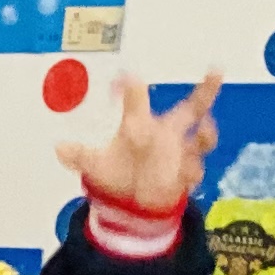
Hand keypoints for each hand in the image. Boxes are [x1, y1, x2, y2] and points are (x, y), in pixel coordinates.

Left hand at [58, 70, 219, 214]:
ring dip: (204, 135)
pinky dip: (191, 172)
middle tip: (216, 70)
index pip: (140, 102)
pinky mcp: (187, 177)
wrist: (134, 204)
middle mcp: (168, 135)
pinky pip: (194, 172)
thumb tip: (58, 148)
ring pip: (201, 140)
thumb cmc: (119, 173)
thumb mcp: (96, 165)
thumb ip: (80, 156)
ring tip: (202, 132)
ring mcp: (182, 155)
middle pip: (193, 108)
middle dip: (206, 90)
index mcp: (143, 125)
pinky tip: (183, 176)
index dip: (133, 89)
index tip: (127, 73)